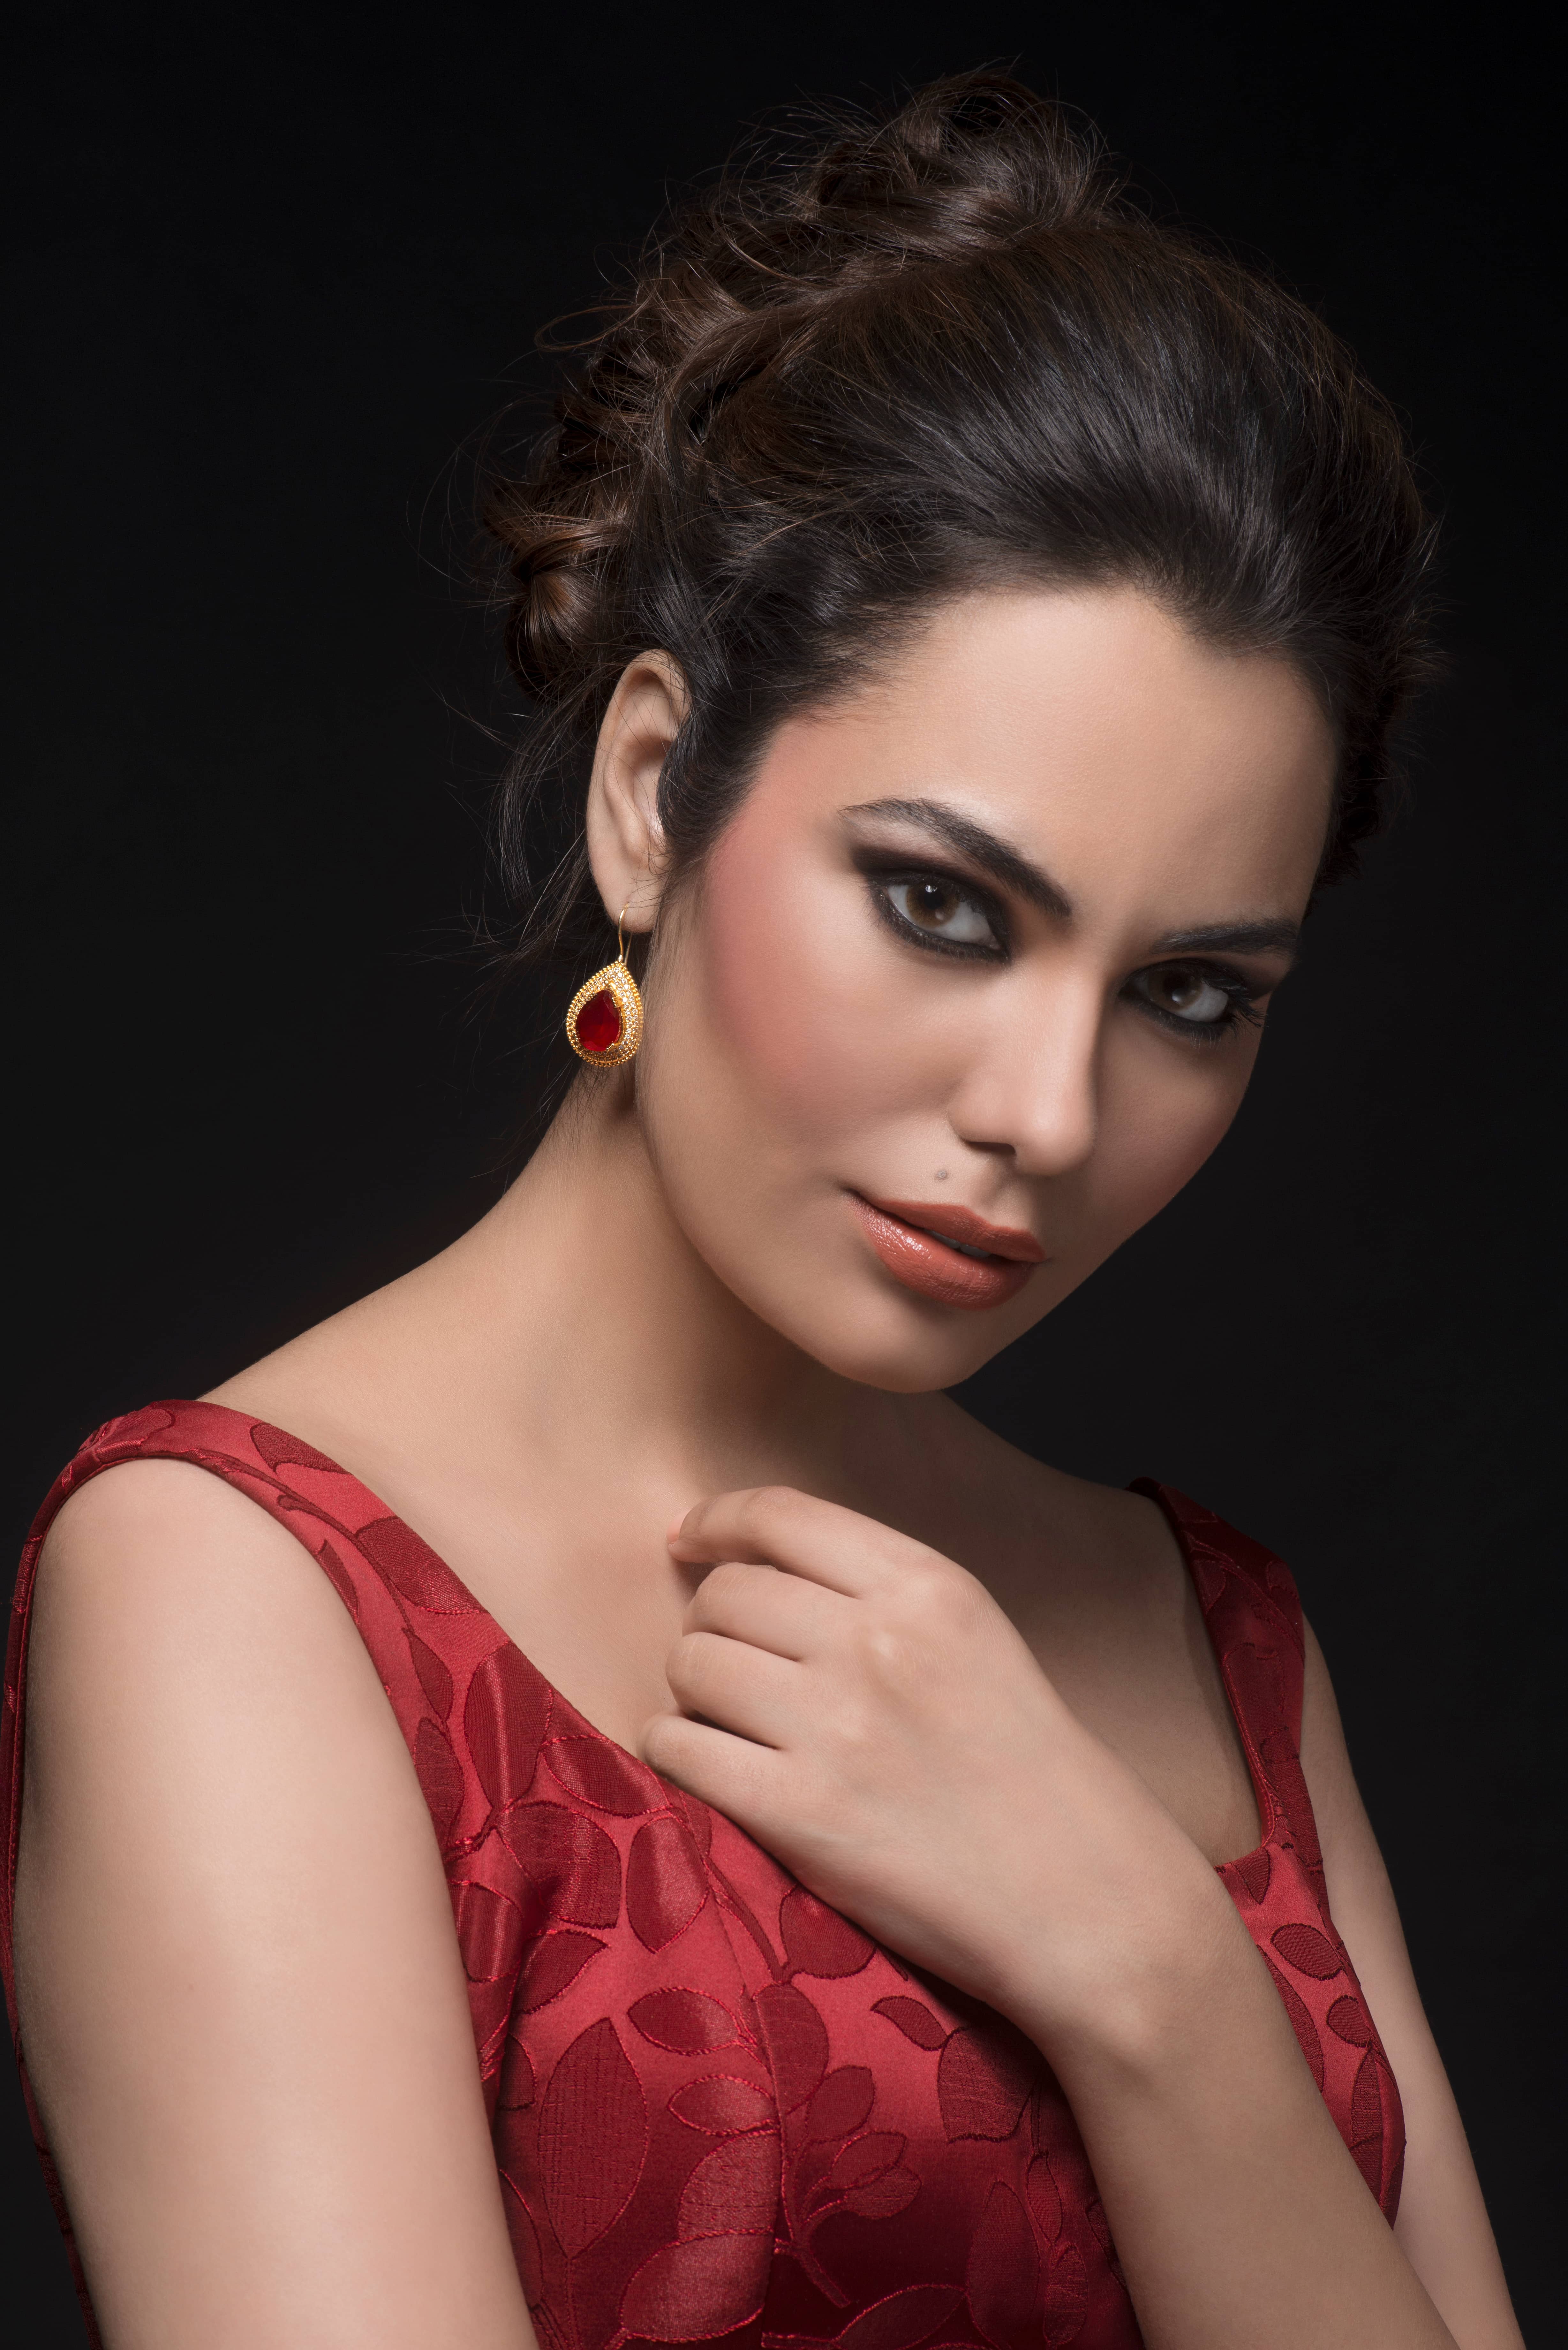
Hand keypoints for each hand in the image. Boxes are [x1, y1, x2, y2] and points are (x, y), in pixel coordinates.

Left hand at [642, 1487, 1235, 2065]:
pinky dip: (672, 1751)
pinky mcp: (803, 1815)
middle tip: (729, 1662)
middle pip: (723, 1593)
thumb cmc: (1024, 1769)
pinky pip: (679, 1749)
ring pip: (692, 1665)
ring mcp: (838, 1729)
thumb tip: (750, 1562)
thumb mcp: (975, 1637)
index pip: (779, 1515)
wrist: (1083, 1898)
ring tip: (726, 1720)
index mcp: (927, 1588)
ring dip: (692, 1691)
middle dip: (709, 1622)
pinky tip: (702, 1764)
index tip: (686, 1538)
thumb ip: (876, 1592)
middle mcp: (877, 1643)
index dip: (715, 1518)